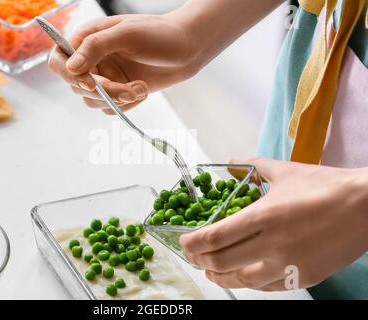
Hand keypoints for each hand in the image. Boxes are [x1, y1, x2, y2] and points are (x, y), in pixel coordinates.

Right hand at [48, 14, 196, 113]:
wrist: (187, 50)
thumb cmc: (160, 34)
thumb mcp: (127, 35)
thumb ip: (95, 47)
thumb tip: (71, 66)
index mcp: (88, 38)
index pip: (59, 60)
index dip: (70, 76)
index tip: (92, 84)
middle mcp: (92, 59)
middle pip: (77, 86)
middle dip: (105, 92)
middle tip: (128, 90)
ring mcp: (105, 76)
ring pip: (92, 101)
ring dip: (116, 100)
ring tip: (140, 89)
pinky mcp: (118, 90)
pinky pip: (109, 108)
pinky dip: (125, 105)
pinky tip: (141, 90)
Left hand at [180, 158, 367, 290]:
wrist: (366, 207)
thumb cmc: (325, 186)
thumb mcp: (284, 171)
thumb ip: (252, 166)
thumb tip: (229, 162)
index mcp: (264, 216)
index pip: (215, 237)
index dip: (193, 243)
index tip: (183, 242)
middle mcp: (272, 245)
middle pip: (222, 262)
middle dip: (200, 260)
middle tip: (193, 255)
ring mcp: (288, 265)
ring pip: (242, 280)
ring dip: (220, 277)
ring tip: (211, 271)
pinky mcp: (303, 278)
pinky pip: (267, 287)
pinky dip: (248, 282)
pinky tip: (243, 275)